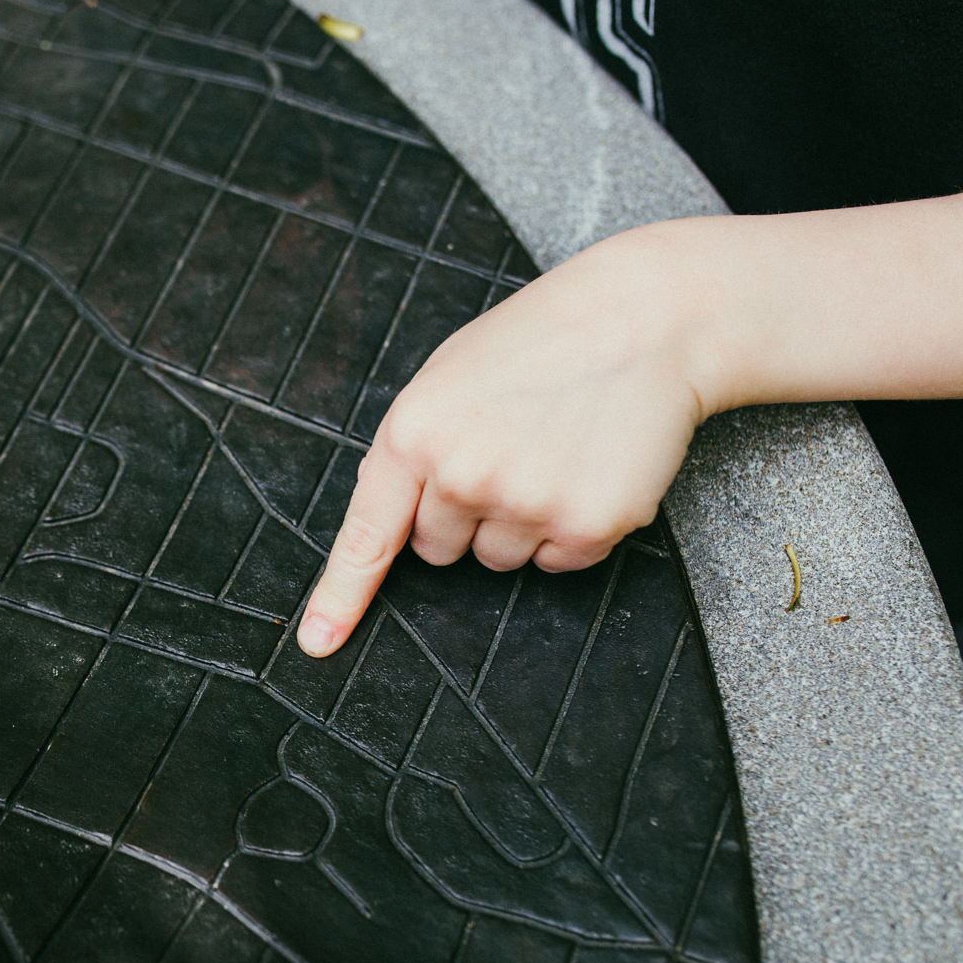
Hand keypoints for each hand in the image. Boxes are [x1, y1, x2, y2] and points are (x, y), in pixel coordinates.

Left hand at [296, 223, 730, 656]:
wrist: (644, 319)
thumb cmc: (537, 346)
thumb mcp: (445, 380)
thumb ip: (412, 450)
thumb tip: (394, 523)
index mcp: (413, 434)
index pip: (366, 536)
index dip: (340, 597)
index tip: (319, 644)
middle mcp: (461, 475)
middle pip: (439, 551)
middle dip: (465, 516)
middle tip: (509, 450)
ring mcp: (525, 503)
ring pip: (499, 560)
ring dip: (521, 523)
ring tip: (552, 451)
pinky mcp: (587, 524)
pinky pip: (558, 562)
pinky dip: (572, 530)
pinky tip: (589, 469)